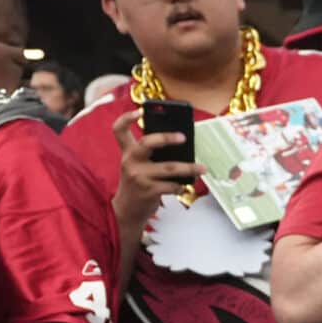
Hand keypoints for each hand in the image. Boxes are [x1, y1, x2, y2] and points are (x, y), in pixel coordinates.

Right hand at [111, 110, 199, 226]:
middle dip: (166, 138)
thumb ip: (152, 156)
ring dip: (189, 168)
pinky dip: (181, 186)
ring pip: (169, 167)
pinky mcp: (147, 191)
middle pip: (147, 143)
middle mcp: (130, 161)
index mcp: (127, 152)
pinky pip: (172, 185)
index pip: (119, 130)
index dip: (126, 118)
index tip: (139, 111)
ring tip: (202, 168)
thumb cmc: (138, 184)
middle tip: (184, 137)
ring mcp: (138, 176)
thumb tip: (182, 147)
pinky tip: (183, 186)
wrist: (127, 211)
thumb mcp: (138, 167)